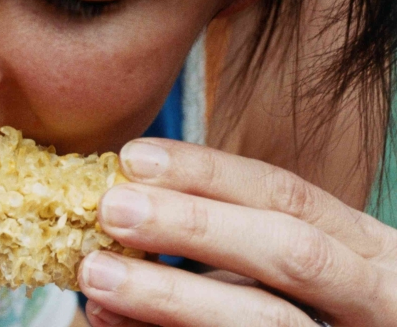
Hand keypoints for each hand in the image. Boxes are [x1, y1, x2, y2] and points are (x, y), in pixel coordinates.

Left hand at [78, 138, 396, 326]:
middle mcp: (372, 294)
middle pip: (290, 251)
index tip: (133, 157)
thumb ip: (219, 235)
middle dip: (197, 227)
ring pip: (267, 320)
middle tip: (112, 210)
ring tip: (97, 276)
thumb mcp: (278, 262)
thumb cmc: (297, 305)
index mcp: (363, 247)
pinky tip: (110, 319)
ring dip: (171, 296)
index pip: (287, 194)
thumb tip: (120, 204)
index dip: (209, 174)